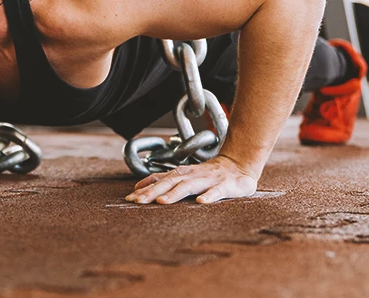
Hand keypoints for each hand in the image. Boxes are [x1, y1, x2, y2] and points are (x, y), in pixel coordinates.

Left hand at [124, 156, 257, 203]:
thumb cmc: (208, 175)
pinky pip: (217, 191)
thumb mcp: (184, 176)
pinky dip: (209, 195)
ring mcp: (208, 180)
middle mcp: (193, 175)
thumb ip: (164, 181)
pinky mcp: (225, 186)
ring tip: (162, 202)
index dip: (146, 189)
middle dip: (153, 191)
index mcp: (182, 174)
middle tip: (138, 201)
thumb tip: (138, 188)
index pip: (160, 180)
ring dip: (175, 193)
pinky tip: (201, 202)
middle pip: (170, 182)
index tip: (130, 198)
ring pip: (190, 186)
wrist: (238, 165)